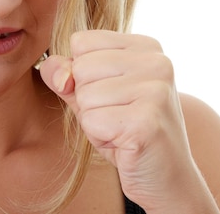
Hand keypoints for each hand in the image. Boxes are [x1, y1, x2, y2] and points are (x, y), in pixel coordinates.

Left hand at [39, 30, 202, 210]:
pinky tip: (125, 142)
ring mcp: (156, 89)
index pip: (81, 41)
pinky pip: (92, 121)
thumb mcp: (89, 94)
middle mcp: (156, 61)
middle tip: (116, 116)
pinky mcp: (147, 121)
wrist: (165, 178)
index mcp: (145, 46)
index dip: (82, 74)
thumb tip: (54, 70)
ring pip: (84, 96)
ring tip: (121, 129)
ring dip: (94, 120)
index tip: (111, 93)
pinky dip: (100, 137)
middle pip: (80, 67)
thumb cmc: (124, 130)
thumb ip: (64, 74)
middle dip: (87, 99)